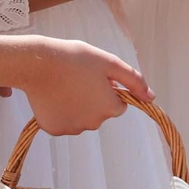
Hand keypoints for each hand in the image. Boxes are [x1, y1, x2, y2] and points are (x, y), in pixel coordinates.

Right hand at [13, 37, 153, 135]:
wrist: (37, 63)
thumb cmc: (74, 59)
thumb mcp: (108, 63)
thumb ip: (133, 81)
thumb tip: (151, 97)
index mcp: (109, 108)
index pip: (119, 105)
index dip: (109, 90)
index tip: (95, 78)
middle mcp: (93, 123)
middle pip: (100, 113)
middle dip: (93, 99)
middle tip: (79, 79)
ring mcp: (72, 128)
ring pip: (81, 118)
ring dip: (77, 106)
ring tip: (64, 85)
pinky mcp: (54, 129)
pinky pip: (64, 122)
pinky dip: (60, 112)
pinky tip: (53, 95)